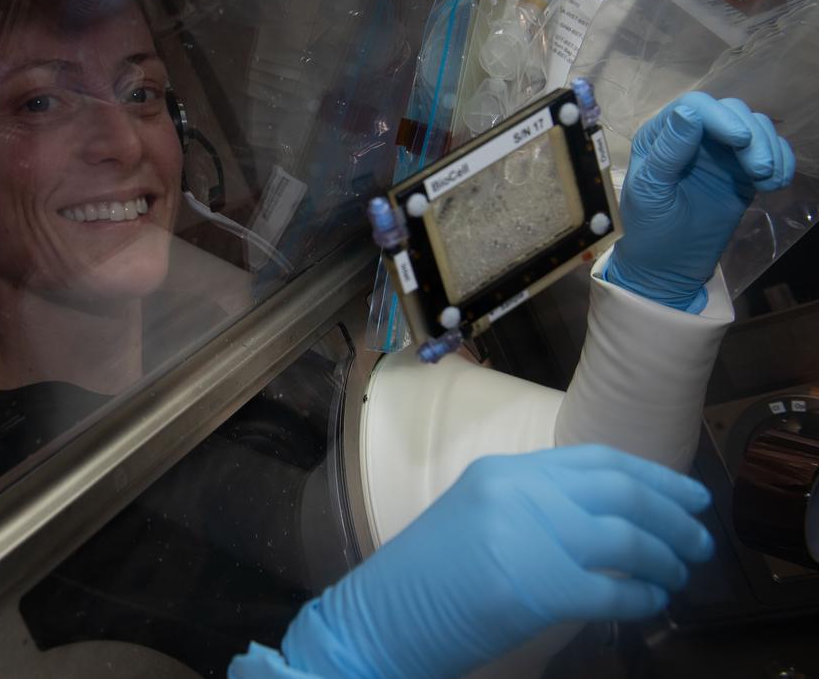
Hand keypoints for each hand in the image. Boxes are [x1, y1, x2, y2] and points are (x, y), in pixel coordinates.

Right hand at [231, 446, 713, 678]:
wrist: (377, 619)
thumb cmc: (427, 580)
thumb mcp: (480, 522)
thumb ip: (533, 509)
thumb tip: (608, 522)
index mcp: (503, 472)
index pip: (595, 459)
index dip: (653, 476)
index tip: (690, 495)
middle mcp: (516, 491)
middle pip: (619, 491)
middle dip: (673, 515)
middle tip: (700, 540)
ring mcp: (524, 536)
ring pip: (624, 537)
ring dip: (664, 557)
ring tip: (680, 575)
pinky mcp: (533, 586)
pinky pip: (611, 588)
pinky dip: (641, 597)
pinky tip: (651, 603)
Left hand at [607, 93, 793, 311]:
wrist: (669, 265)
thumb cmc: (649, 228)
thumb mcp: (650, 190)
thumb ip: (668, 151)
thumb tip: (689, 111)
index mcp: (661, 135)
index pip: (694, 106)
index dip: (721, 117)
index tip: (740, 141)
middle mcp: (692, 136)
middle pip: (732, 112)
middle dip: (752, 136)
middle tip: (760, 171)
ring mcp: (720, 152)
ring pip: (755, 127)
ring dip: (769, 149)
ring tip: (768, 182)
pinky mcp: (743, 170)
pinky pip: (770, 150)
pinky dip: (782, 160)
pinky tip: (777, 183)